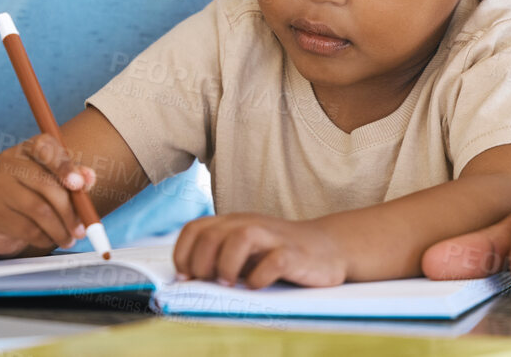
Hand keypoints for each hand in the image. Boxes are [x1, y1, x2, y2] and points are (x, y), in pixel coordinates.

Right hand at [0, 133, 98, 257]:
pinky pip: (27, 229)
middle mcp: (10, 162)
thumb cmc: (34, 192)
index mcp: (29, 148)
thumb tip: (89, 178)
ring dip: (60, 230)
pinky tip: (50, 240)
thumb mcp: (55, 179)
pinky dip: (45, 238)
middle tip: (82, 230)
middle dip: (69, 210)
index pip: (45, 147)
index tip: (79, 185)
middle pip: (45, 184)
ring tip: (70, 239)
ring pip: (38, 210)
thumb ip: (75, 177)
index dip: (64, 165)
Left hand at [172, 214, 347, 288]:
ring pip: (240, 238)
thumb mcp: (244, 251)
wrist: (326, 247)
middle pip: (212, 234)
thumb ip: (219, 257)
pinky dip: (260, 277)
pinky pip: (274, 261)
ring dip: (227, 264)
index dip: (183, 253)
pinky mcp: (293, 254)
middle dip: (201, 262)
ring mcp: (272, 237)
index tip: (185, 277)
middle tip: (208, 282)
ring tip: (229, 284)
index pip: (195, 229)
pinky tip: (257, 286)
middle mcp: (249, 224)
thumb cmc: (277, 253)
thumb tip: (187, 280)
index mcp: (233, 223)